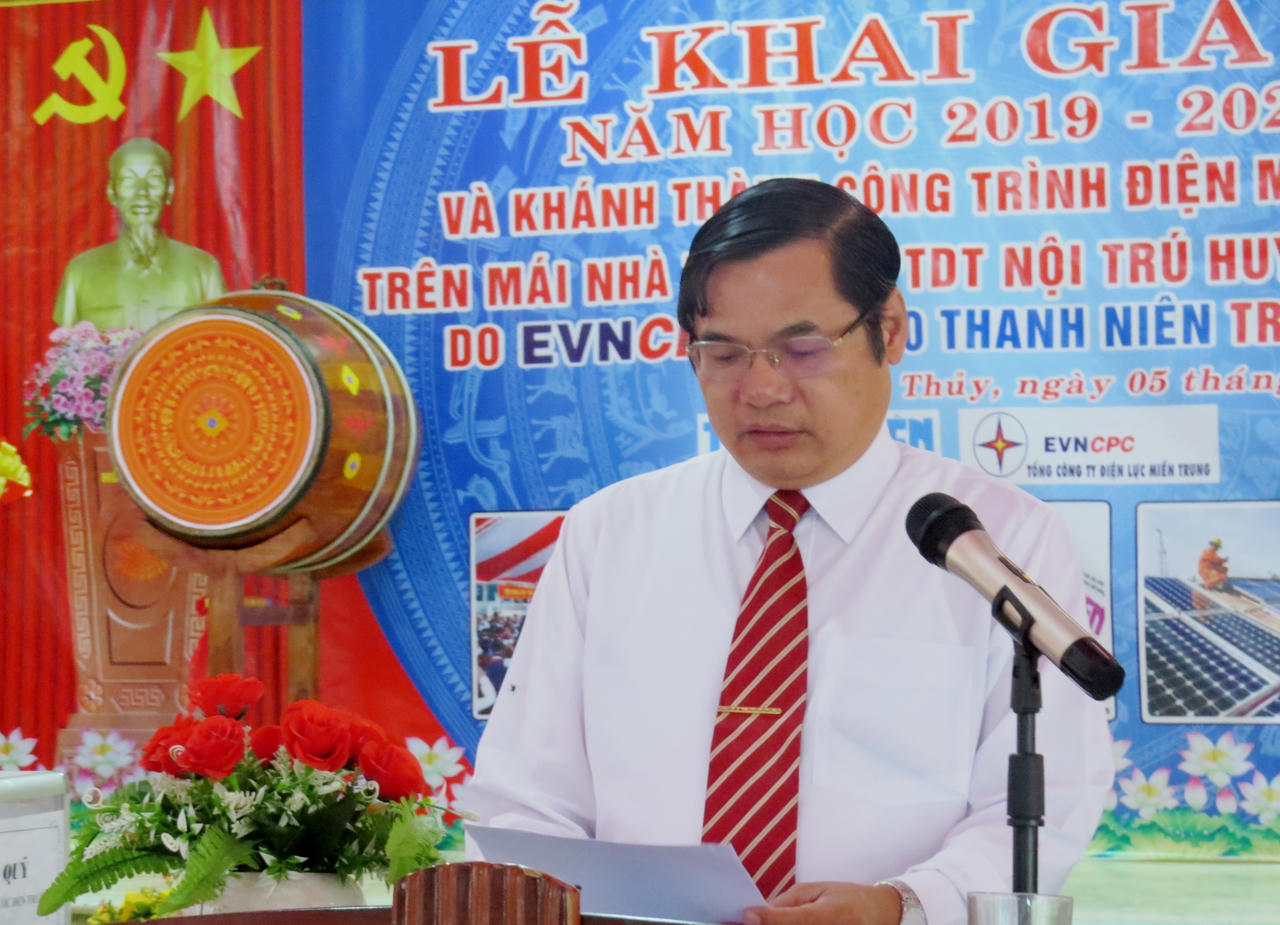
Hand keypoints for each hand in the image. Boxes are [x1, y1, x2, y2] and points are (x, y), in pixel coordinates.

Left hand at [742, 881, 901, 924]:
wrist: (880, 916)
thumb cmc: (846, 898)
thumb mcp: (818, 891)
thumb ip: (788, 903)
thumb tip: (757, 913)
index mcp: (832, 914)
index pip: (795, 919)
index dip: (769, 919)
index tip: (745, 915)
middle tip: (733, 922)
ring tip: (747, 923)